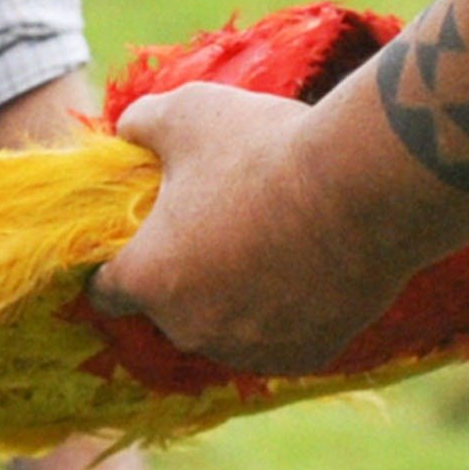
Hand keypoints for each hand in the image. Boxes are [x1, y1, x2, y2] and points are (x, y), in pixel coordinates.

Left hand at [92, 81, 403, 373]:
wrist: (363, 188)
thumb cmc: (264, 149)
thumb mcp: (186, 113)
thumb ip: (140, 125)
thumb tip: (127, 132)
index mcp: (150, 278)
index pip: (105, 291)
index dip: (116, 262)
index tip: (138, 238)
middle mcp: (191, 328)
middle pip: (170, 307)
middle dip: (183, 272)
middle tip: (217, 221)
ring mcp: (251, 350)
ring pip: (226, 326)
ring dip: (234, 295)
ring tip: (268, 237)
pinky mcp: (306, 356)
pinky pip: (280, 336)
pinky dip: (285, 310)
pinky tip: (307, 264)